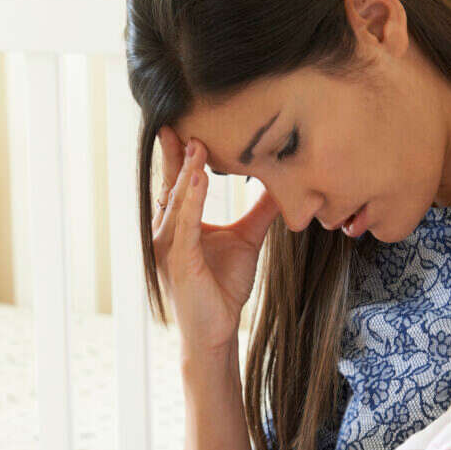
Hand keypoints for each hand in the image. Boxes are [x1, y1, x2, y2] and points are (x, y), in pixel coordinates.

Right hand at [151, 126, 279, 354]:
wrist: (217, 331)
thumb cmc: (224, 288)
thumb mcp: (247, 239)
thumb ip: (261, 210)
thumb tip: (284, 185)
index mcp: (177, 223)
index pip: (177, 180)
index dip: (181, 152)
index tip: (189, 121)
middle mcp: (166, 229)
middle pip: (171, 183)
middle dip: (177, 152)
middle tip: (184, 118)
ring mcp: (168, 245)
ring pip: (177, 199)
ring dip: (186, 171)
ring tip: (197, 142)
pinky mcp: (179, 260)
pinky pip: (185, 223)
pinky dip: (192, 199)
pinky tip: (199, 177)